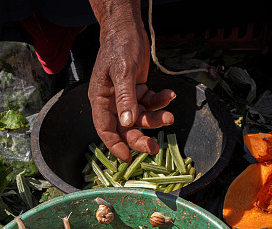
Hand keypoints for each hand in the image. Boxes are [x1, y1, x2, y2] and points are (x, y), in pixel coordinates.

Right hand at [88, 0, 175, 161]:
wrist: (128, 27)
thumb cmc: (119, 46)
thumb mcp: (123, 71)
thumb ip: (125, 98)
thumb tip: (127, 124)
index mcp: (101, 99)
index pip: (105, 129)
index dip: (115, 145)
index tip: (127, 158)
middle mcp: (112, 102)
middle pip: (125, 128)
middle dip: (140, 138)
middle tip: (154, 148)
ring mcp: (125, 98)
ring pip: (140, 117)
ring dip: (155, 118)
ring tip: (170, 116)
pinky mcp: (138, 91)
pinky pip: (150, 103)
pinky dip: (160, 101)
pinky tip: (170, 95)